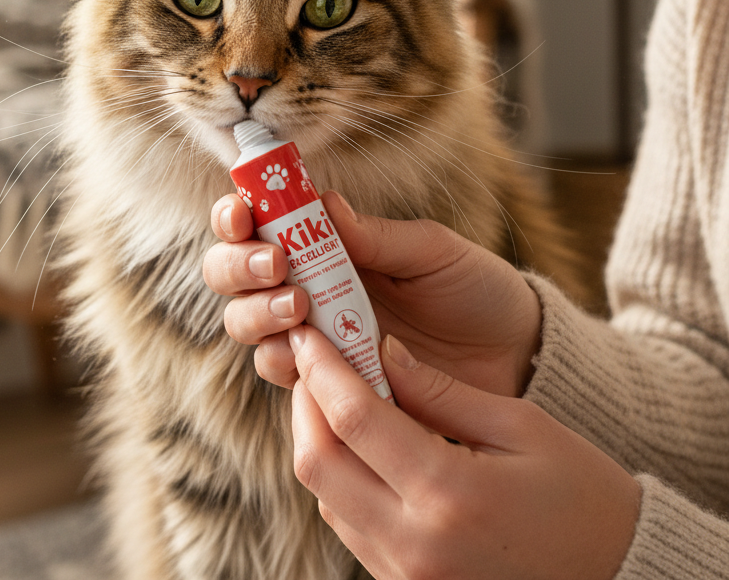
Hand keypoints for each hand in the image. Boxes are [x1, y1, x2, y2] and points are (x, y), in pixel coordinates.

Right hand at [204, 192, 541, 397]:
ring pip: (244, 323)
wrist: (515, 361)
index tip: (244, 213)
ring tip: (300, 308)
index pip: (257, 222)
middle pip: (230, 273)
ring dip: (256, 312)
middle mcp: (305, 286)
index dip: (235, 215)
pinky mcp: (325, 384)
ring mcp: (311, 337)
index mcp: (325, 243)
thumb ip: (377, 236)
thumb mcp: (434, 252)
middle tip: (276, 266)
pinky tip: (311, 356)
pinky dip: (283, 361)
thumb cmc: (475, 292)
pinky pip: (280, 373)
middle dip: (237, 266)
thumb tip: (323, 203)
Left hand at [291, 325, 640, 579]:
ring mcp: (407, 576)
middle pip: (317, 462)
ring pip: (324, 495)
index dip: (322, 369)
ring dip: (317, 438)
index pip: (353, 420)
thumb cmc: (582, 495)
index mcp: (449, 495)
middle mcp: (415, 545)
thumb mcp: (520, 425)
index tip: (309, 333)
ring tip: (334, 391)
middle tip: (315, 358)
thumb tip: (380, 350)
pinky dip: (340, 476)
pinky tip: (358, 441)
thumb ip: (439, 389)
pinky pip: (347, 524)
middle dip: (305, 402)